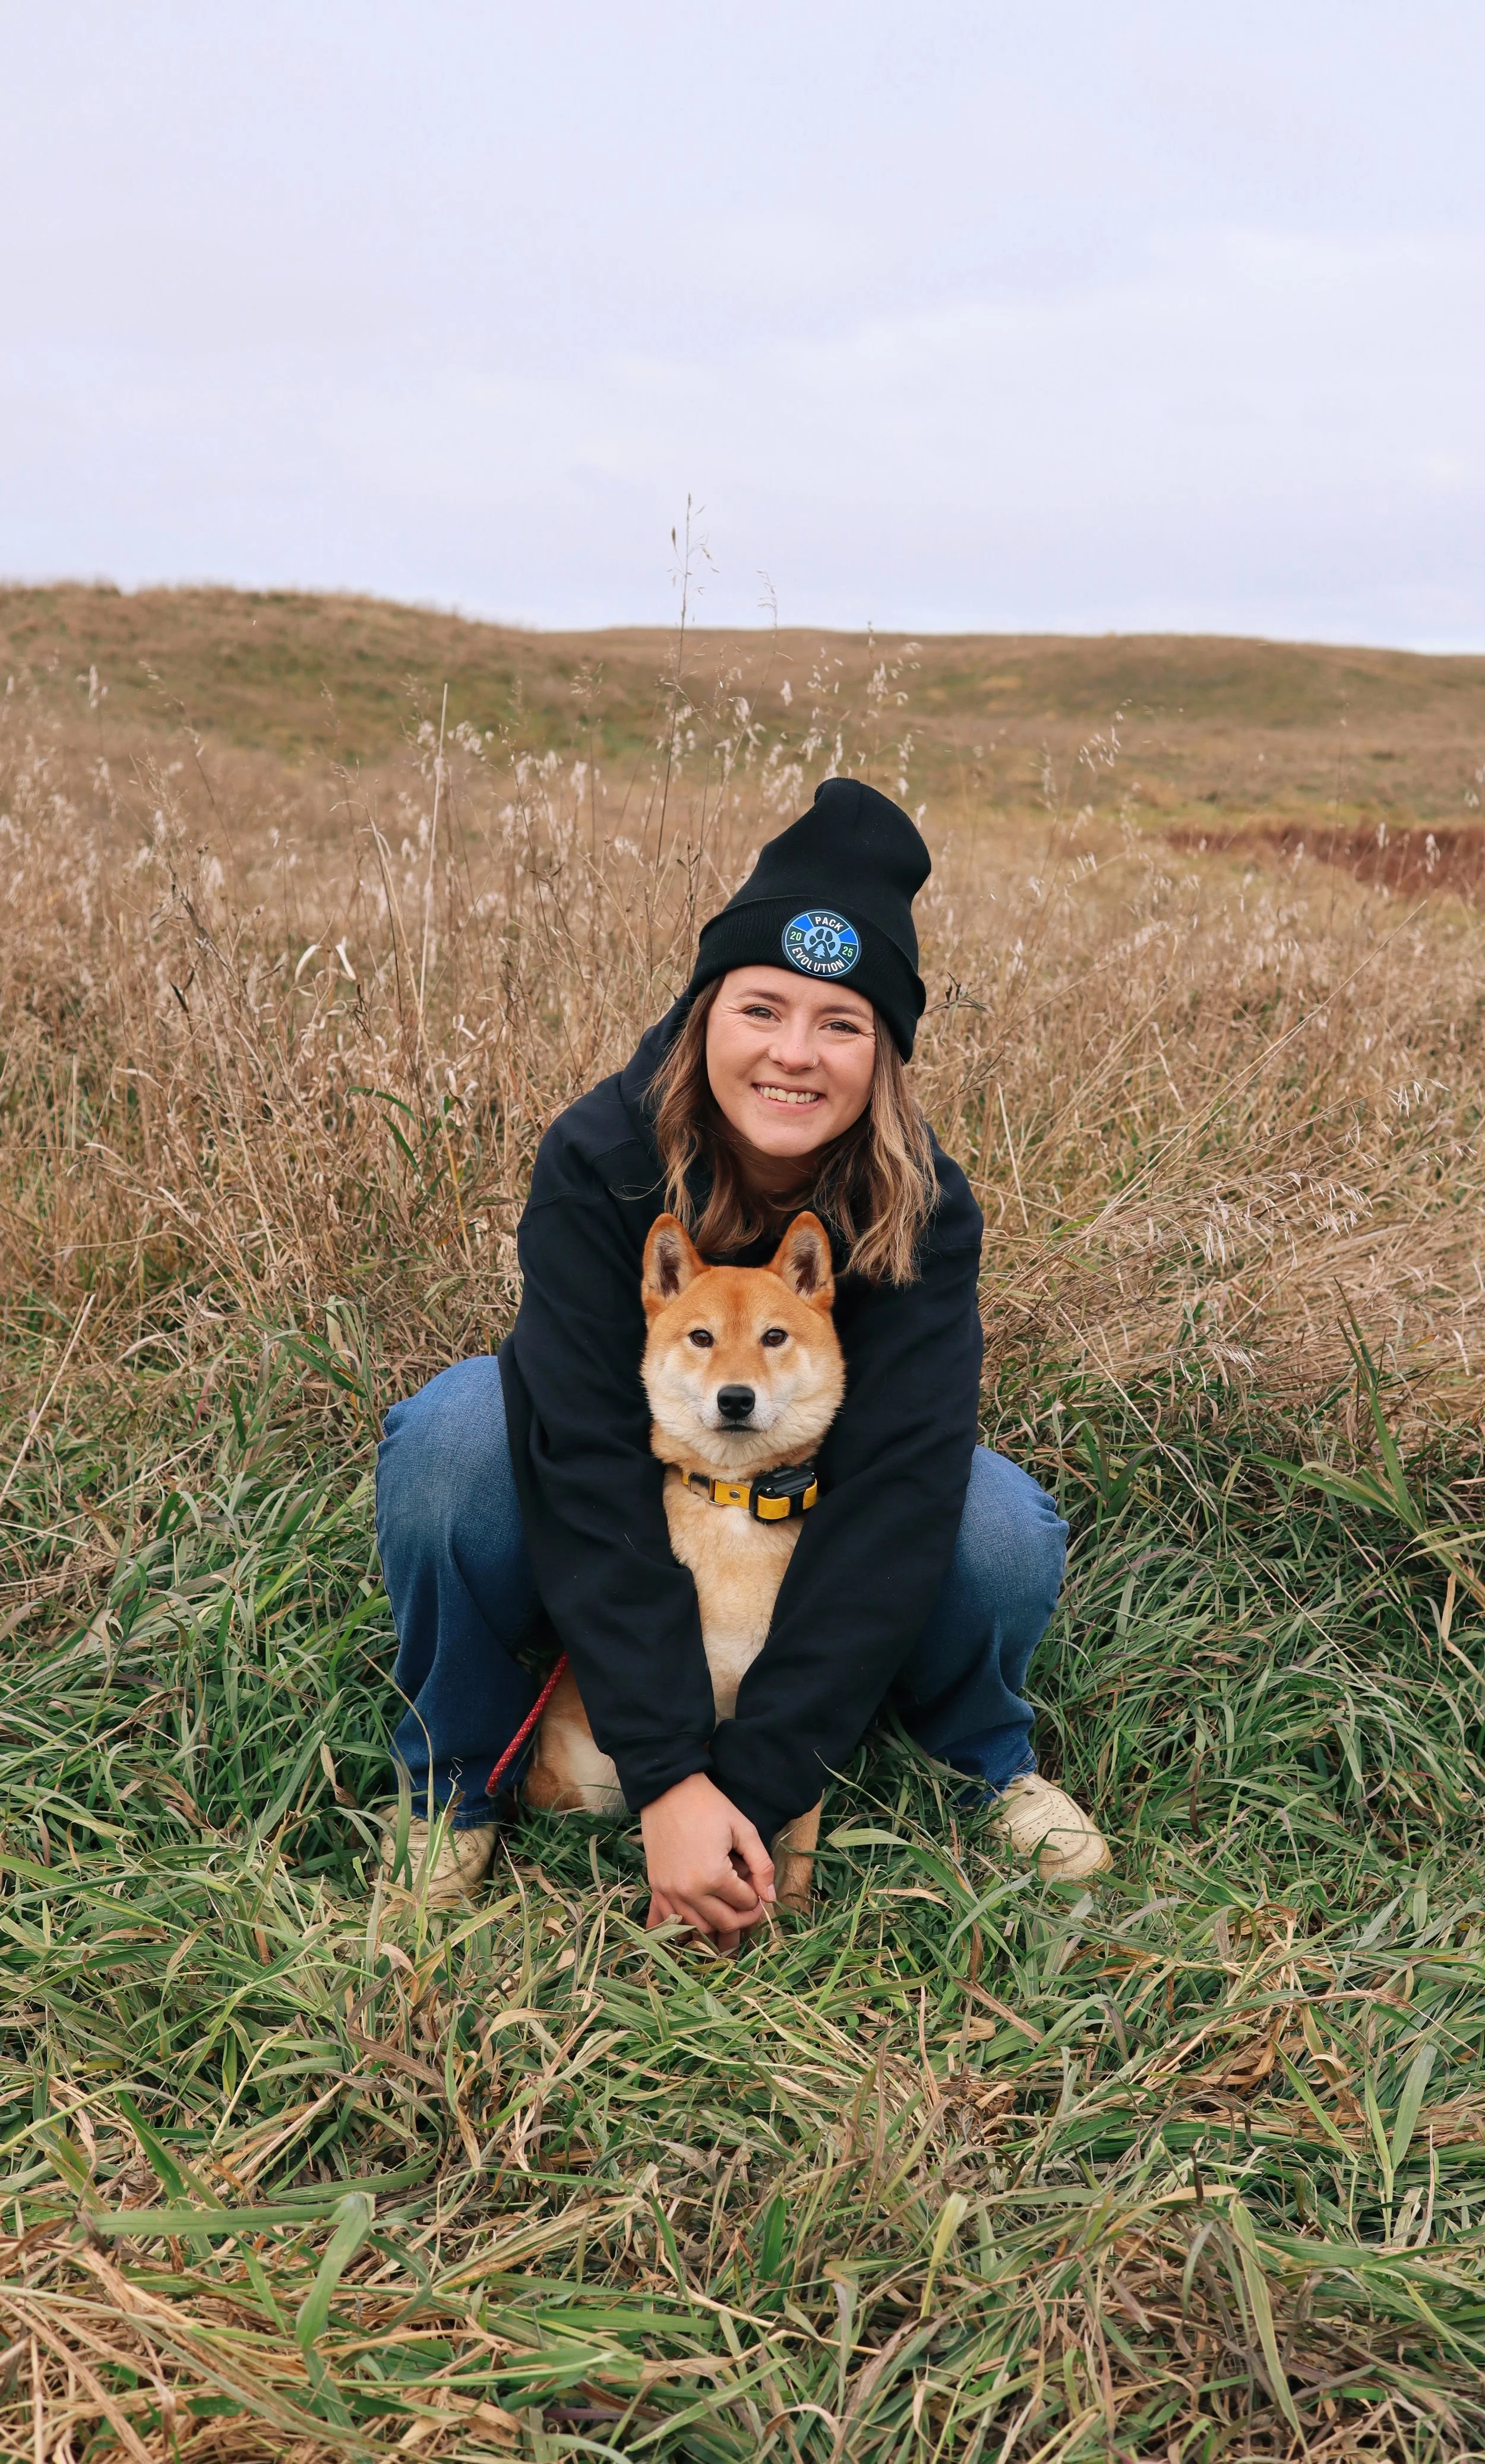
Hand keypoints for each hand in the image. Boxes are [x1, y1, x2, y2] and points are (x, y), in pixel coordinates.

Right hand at [640, 1773, 774, 1952]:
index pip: (745, 1903)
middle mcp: (689, 1891)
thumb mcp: (744, 1830)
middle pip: (723, 1924)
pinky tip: (694, 1924)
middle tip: (748, 1904)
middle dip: (742, 1918)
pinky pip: (667, 1921)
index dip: (757, 1897)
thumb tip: (770, 1898)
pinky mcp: (656, 1887)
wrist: (668, 1790)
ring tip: (726, 1910)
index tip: (757, 1886)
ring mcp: (669, 1892)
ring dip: (716, 1926)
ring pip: (698, 1929)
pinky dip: (682, 1928)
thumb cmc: (709, 1806)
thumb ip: (762, 1865)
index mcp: (714, 1876)